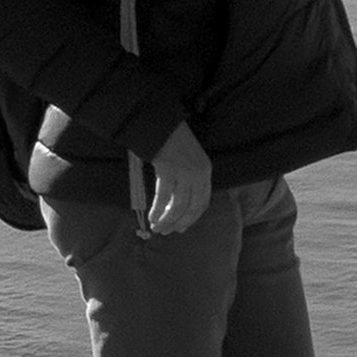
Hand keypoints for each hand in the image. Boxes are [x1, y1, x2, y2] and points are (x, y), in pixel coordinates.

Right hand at [141, 124, 217, 238]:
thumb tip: (179, 205)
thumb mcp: (188, 160)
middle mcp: (199, 173)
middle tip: (167, 232)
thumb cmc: (171, 141)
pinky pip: (163, 196)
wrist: (160, 123)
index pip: (203, 202)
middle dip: (178, 222)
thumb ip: (189, 180)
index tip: (181, 228)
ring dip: (167, 220)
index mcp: (206, 171)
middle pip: (191, 207)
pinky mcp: (168, 169)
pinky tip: (151, 216)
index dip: (192, 218)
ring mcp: (184, 171)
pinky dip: (157, 209)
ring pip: (178, 205)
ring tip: (157, 228)